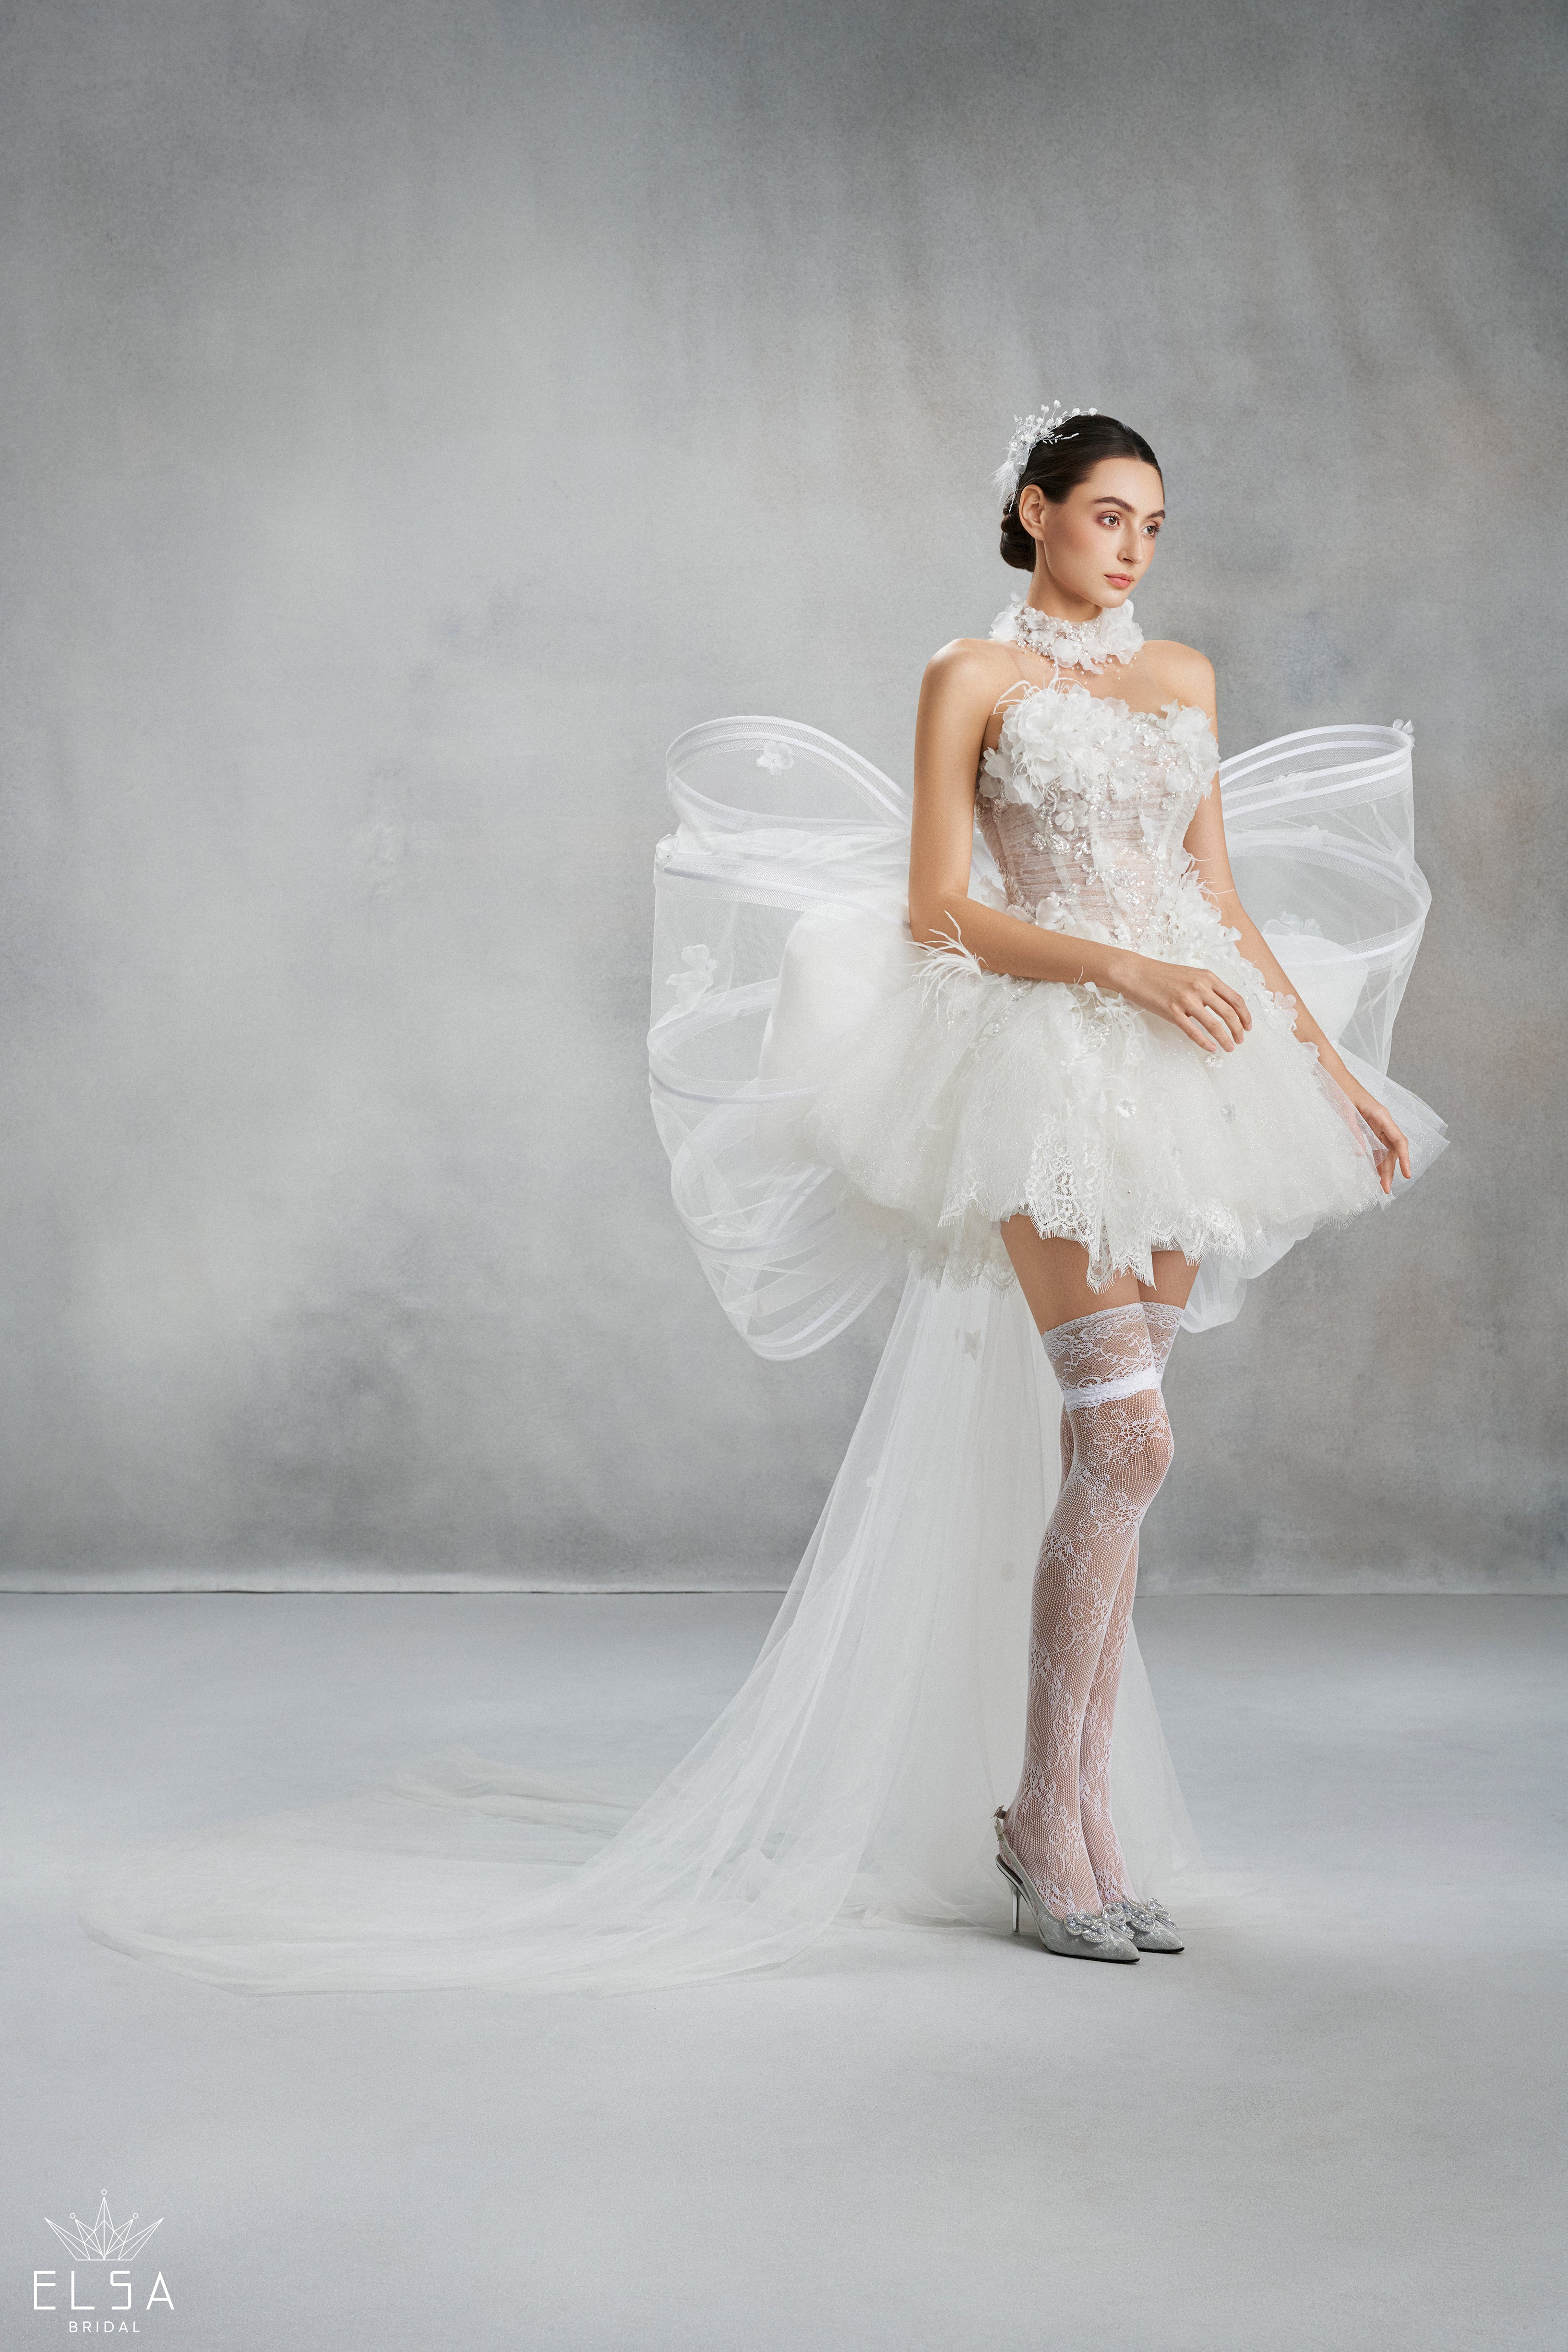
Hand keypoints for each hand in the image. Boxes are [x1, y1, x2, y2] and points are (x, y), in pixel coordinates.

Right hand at [1110, 952, 1252, 1055]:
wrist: (1137, 973)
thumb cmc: (1162, 975)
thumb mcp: (1191, 975)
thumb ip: (1207, 988)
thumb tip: (1222, 1007)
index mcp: (1208, 978)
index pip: (1235, 999)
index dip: (1245, 1015)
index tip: (1248, 1027)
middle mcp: (1200, 987)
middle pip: (1229, 1013)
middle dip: (1238, 1030)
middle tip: (1240, 1040)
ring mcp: (1186, 1000)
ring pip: (1214, 1024)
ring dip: (1225, 1039)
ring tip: (1229, 1048)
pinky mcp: (1173, 1011)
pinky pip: (1193, 1031)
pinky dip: (1204, 1042)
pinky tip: (1210, 1048)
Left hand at [1336, 1078, 1411, 1193]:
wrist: (1332, 1072)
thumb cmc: (1339, 1088)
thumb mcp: (1344, 1111)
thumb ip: (1353, 1132)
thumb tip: (1361, 1154)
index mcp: (1381, 1115)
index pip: (1399, 1141)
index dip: (1405, 1159)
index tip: (1406, 1175)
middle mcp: (1382, 1119)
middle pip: (1393, 1148)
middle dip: (1391, 1169)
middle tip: (1385, 1190)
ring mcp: (1375, 1121)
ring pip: (1385, 1147)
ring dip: (1384, 1165)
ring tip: (1381, 1184)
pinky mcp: (1367, 1123)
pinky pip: (1376, 1143)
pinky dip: (1376, 1156)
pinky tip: (1373, 1169)